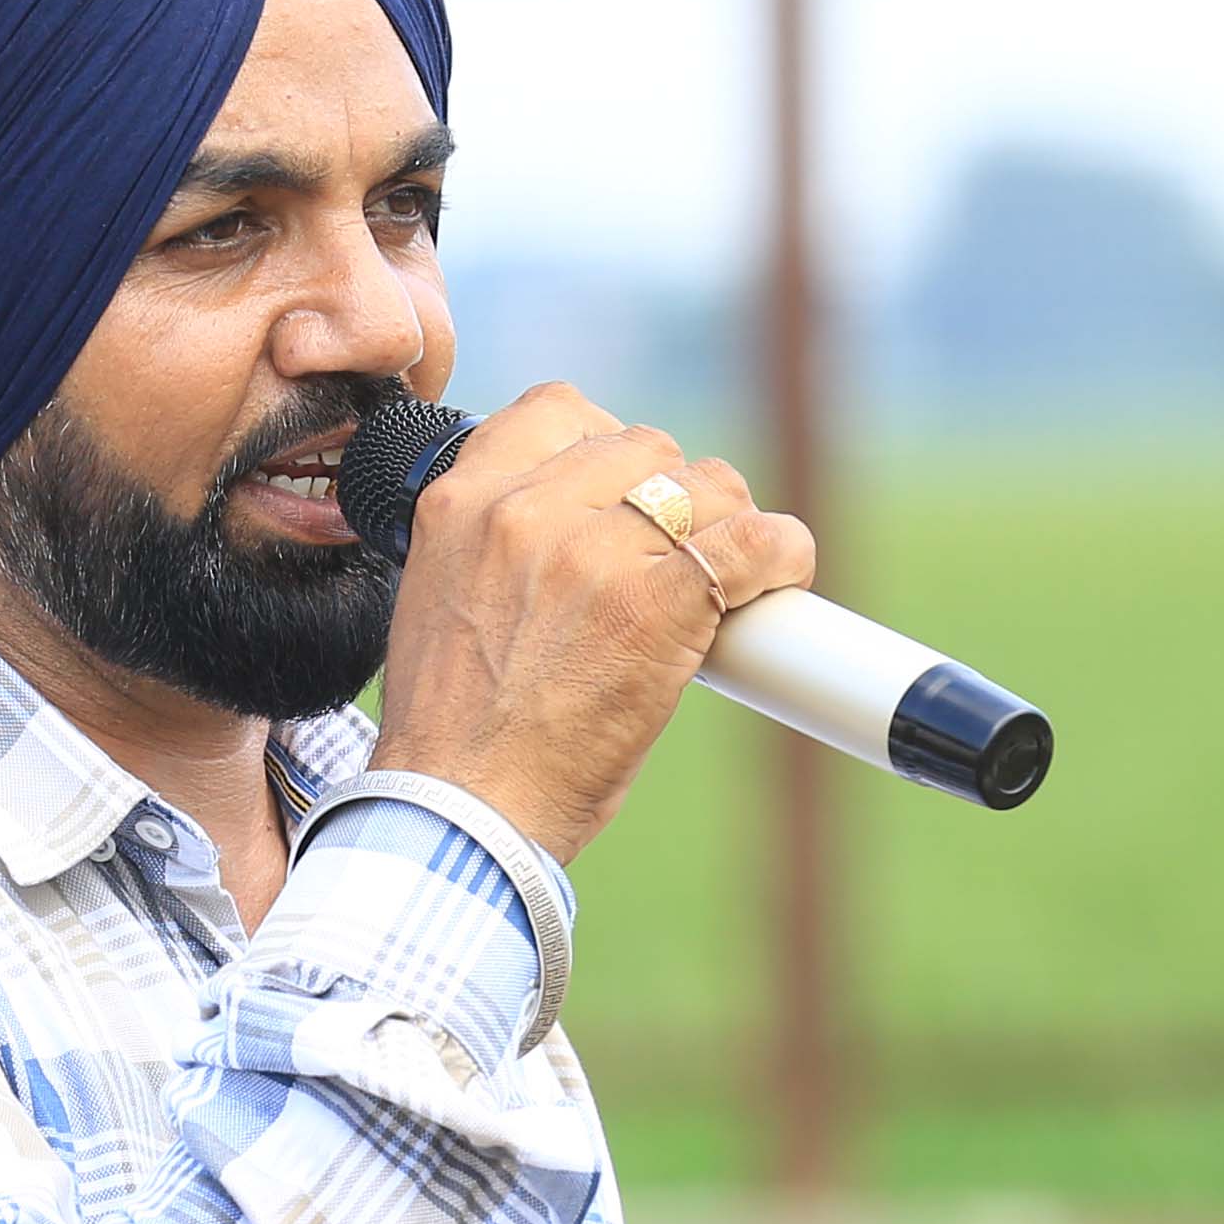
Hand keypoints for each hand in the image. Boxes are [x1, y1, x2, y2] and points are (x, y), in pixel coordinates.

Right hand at [364, 382, 816, 863]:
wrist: (463, 812)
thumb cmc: (456, 730)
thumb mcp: (442, 595)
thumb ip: (500, 540)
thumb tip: (586, 521)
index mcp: (460, 500)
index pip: (560, 411)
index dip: (606, 447)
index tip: (621, 497)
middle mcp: (523, 509)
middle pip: (645, 446)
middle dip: (671, 498)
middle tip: (673, 561)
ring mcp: (592, 551)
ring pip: (707, 484)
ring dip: (724, 527)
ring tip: (718, 584)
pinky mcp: (659, 601)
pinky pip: (754, 539)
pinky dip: (781, 556)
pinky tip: (780, 579)